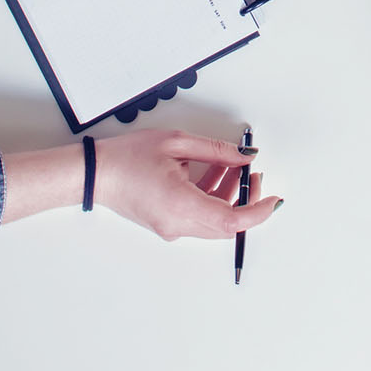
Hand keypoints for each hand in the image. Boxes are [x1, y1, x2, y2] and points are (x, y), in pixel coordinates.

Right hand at [95, 129, 281, 241]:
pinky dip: (213, 197)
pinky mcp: (168, 224)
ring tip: (230, 165)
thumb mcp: (177, 142)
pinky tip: (212, 172)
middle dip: (246, 198)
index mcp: (181, 205)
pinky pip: (200, 216)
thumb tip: (245, 157)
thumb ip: (216, 151)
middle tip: (253, 173)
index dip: (258, 212)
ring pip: (215, 220)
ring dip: (229, 195)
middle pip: (227, 223)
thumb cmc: (128, 157)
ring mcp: (172, 228)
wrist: (96, 174)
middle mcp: (178, 224)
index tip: (273, 200)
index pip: (232, 220)